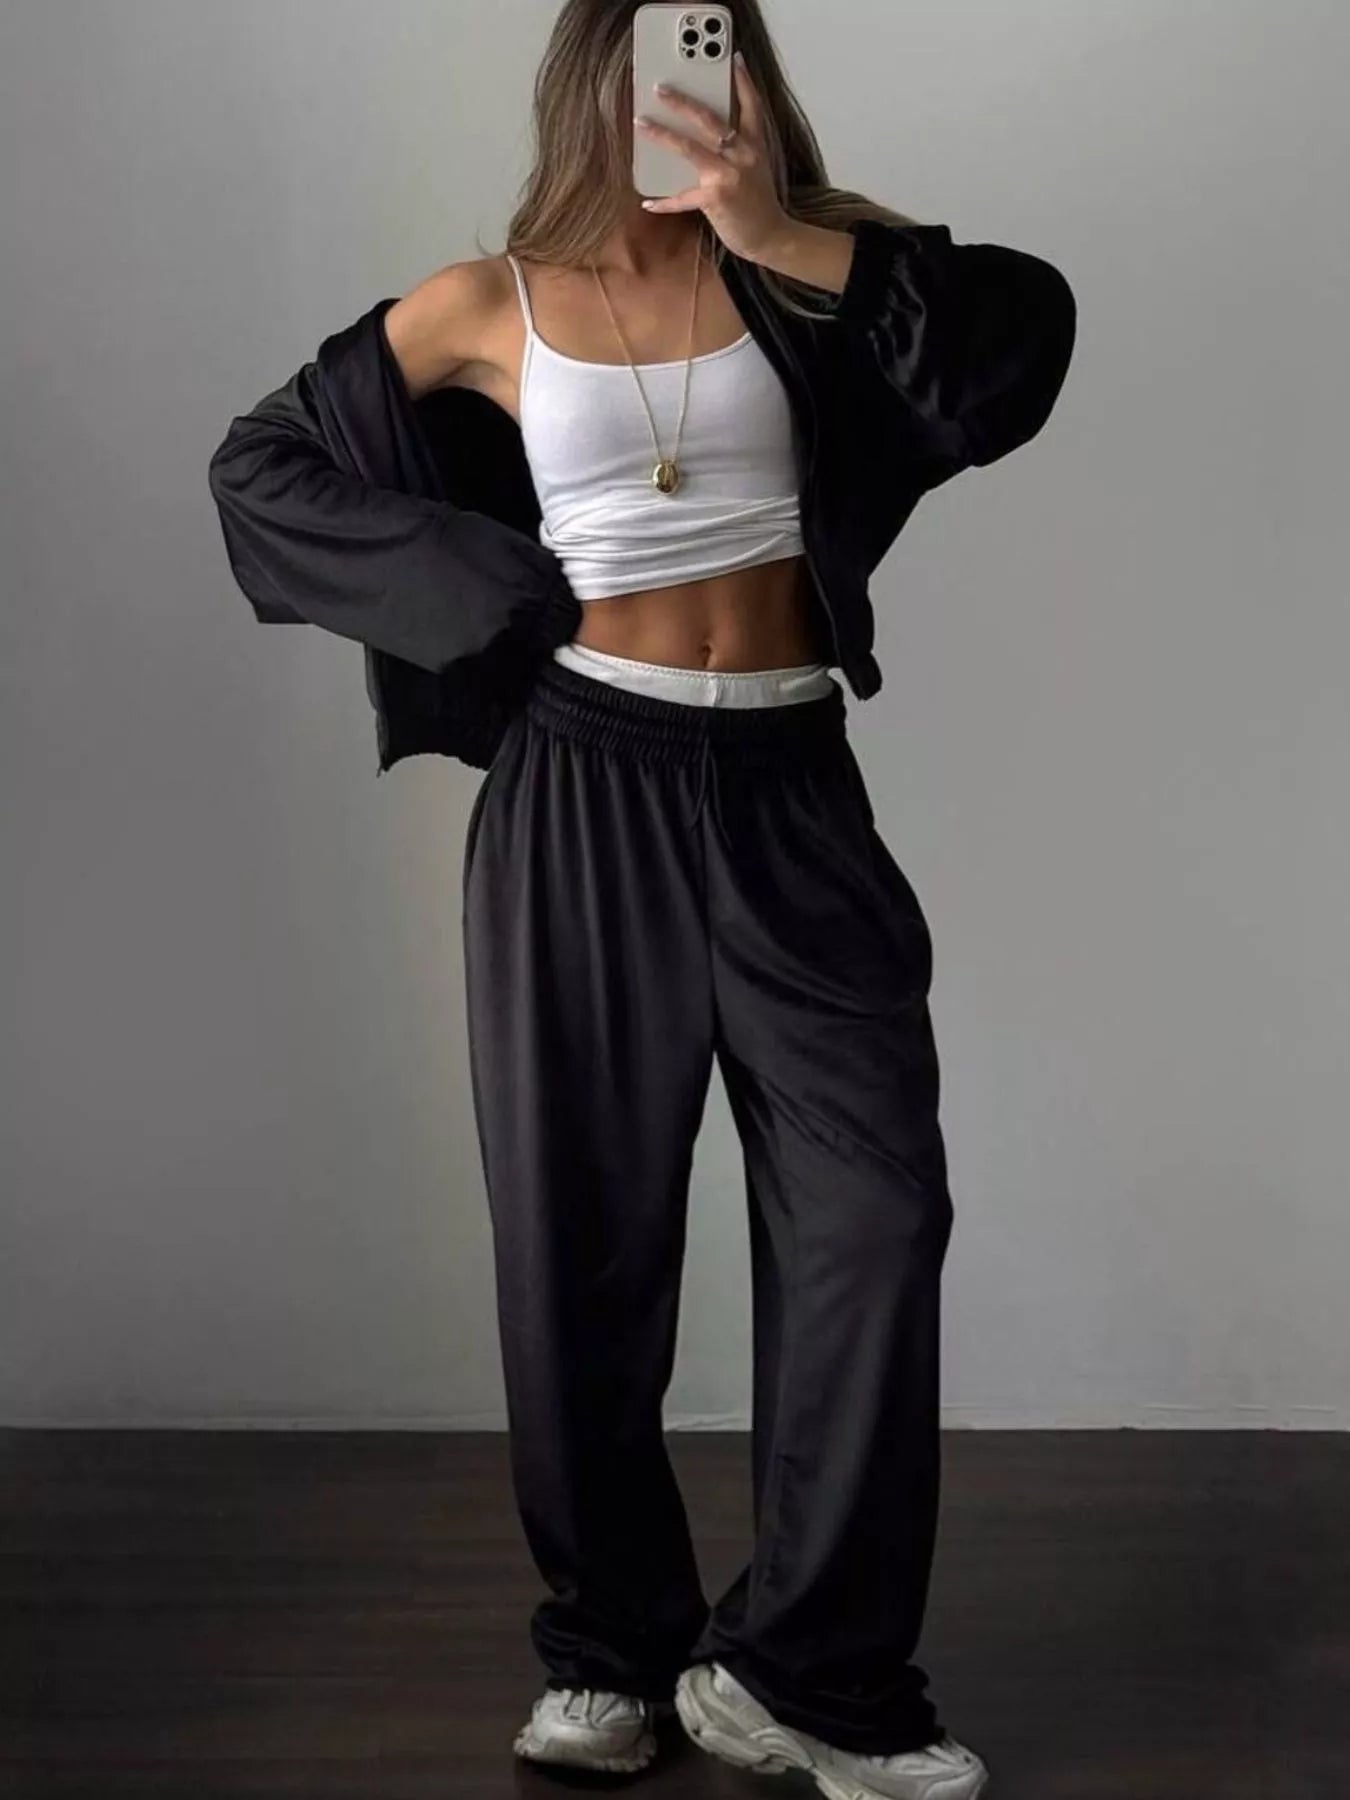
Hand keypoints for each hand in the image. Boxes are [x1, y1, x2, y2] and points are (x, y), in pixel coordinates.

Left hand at [633, 51, 791, 264]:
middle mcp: (743, 155)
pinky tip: (648, 202)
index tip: (734, 59)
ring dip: (663, 134)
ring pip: (690, 148)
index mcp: (755, 145)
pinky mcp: (716, 198)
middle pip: (710, 119)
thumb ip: (738, 148)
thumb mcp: (756, 168)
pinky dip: (664, 202)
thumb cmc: (759, 204)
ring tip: (642, 123)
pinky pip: (683, 197)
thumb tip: (710, 137)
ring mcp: (729, 175)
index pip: (752, 105)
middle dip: (683, 102)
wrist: (770, 236)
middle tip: (661, 88)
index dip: (743, 81)